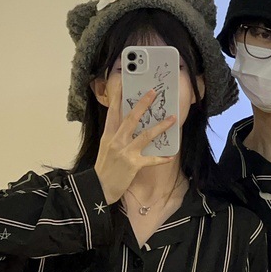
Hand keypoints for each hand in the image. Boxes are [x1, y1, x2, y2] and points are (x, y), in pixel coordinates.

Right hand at [94, 82, 176, 203]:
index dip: (118, 97)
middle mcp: (116, 140)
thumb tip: (126, 126)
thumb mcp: (105, 148)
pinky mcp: (133, 165)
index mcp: (108, 135)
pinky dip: (161, 158)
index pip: (113, 112)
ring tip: (172, 119)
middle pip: (131, 118)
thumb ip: (114, 136)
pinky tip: (171, 155)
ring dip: (161, 126)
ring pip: (145, 135)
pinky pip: (151, 160)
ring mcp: (125, 152)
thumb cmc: (103, 169)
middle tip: (153, 93)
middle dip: (143, 104)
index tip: (124, 83)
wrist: (98, 188)